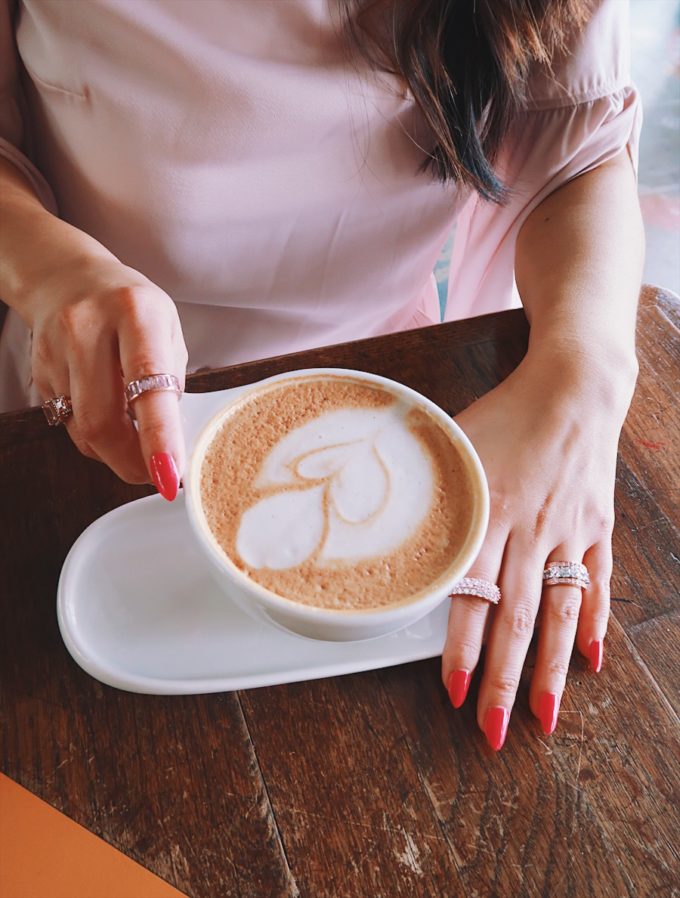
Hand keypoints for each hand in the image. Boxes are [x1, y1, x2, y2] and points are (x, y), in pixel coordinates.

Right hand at [28, 255, 187, 493]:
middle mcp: (89, 328)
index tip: (169, 475)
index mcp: (136, 314)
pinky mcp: (38, 372)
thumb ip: (170, 383)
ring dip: (115, 452)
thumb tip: (172, 447)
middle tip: (155, 474)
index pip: (149, 385)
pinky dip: (95, 435)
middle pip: (103, 421)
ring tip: (136, 440)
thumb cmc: (132, 310)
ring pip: (84, 430)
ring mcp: (56, 350)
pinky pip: (69, 424)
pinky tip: (109, 415)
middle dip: (132, 462)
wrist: (68, 278)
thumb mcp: (167, 330)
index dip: (159, 437)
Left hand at [441, 346, 635, 748]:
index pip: (472, 596)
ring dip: (550, 669)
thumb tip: (374, 520)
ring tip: (544, 716)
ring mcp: (569, 533)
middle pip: (517, 619)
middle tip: (494, 728)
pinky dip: (595, 623)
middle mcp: (530, 531)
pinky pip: (597, 583)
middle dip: (504, 678)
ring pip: (560, 612)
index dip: (462, 648)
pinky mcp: (597, 528)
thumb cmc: (506, 414)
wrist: (574, 387)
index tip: (454, 691)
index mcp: (489, 513)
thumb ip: (422, 489)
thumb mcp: (453, 444)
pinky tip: (591, 661)